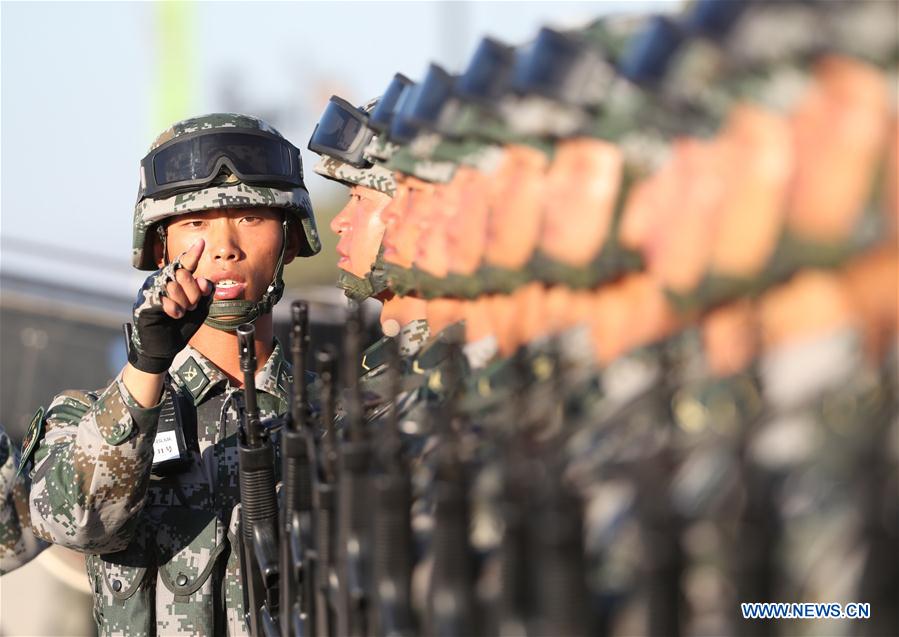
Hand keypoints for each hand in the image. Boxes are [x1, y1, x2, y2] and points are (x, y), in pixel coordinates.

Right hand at [127, 240, 214, 372]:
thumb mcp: (201, 308)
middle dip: (194, 293)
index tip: (202, 242)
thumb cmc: (180, 326)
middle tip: (192, 306)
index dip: (193, 253)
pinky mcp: (145, 301)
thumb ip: (205, 293)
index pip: (185, 263)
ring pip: (174, 285)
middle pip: (184, 274)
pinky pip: (165, 299)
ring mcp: (151, 290)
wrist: (164, 347)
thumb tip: (204, 281)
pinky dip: (174, 309)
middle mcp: (161, 280)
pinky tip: (174, 315)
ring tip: (181, 313)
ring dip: (184, 303)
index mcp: (175, 280)